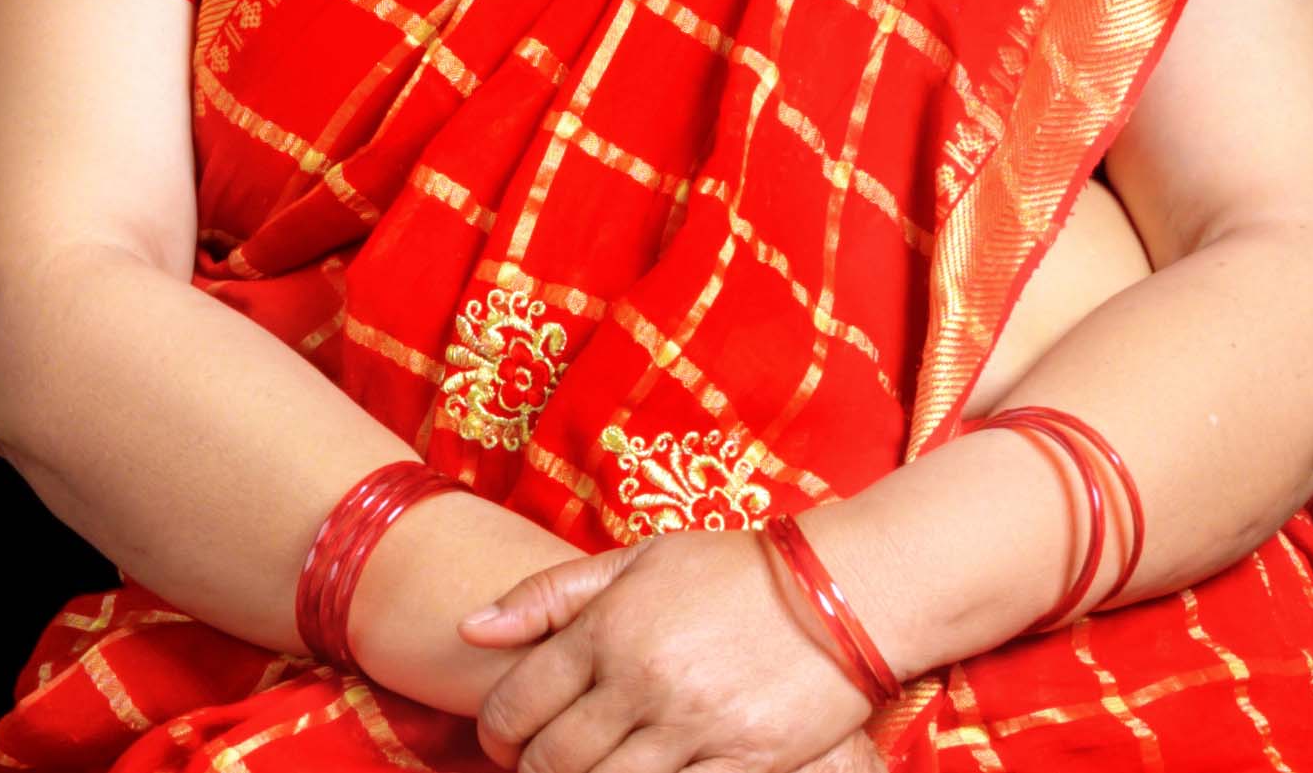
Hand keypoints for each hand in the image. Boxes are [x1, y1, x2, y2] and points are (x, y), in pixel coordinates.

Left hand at [460, 529, 874, 772]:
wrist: (841, 590)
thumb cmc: (733, 571)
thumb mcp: (641, 560)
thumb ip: (552, 593)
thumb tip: (471, 628)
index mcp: (612, 626)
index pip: (518, 702)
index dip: (496, 732)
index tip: (504, 739)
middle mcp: (642, 679)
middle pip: (551, 761)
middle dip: (532, 771)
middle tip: (540, 764)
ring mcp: (692, 728)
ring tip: (590, 768)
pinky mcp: (742, 766)